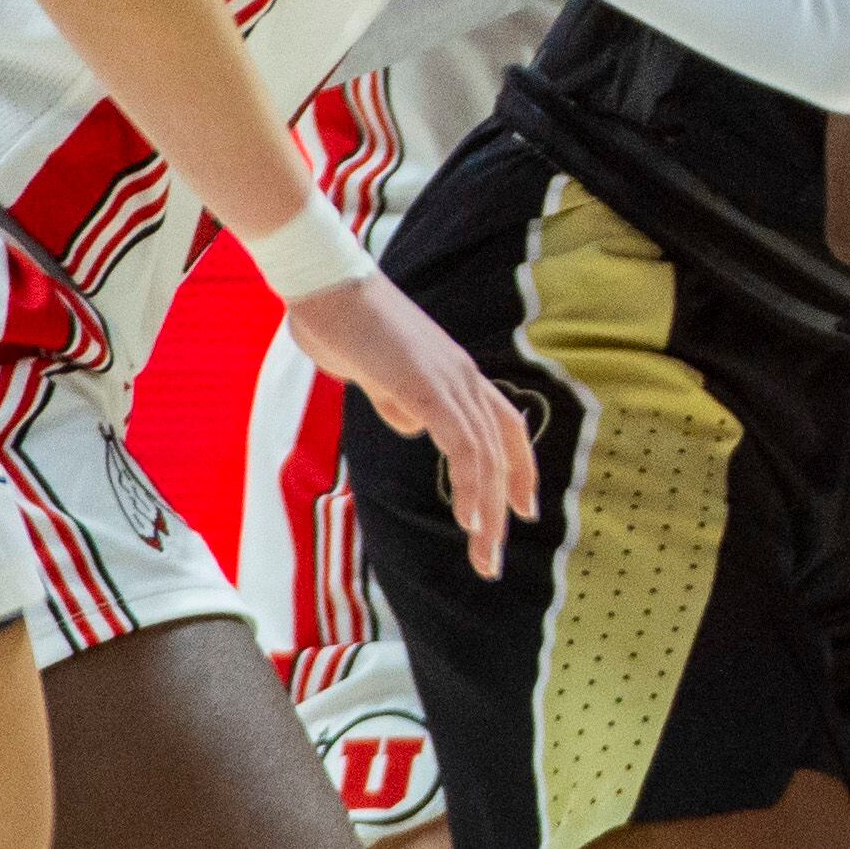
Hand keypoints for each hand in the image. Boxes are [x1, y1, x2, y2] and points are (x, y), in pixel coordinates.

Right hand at [287, 271, 536, 578]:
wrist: (326, 288)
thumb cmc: (347, 327)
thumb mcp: (379, 377)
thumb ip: (400, 402)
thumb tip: (416, 429)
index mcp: (457, 375)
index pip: (505, 427)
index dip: (518, 469)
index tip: (523, 510)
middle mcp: (465, 377)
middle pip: (501, 449)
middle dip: (502, 508)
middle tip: (492, 561)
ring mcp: (449, 378)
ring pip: (485, 452)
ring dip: (488, 509)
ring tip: (483, 555)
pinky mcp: (425, 384)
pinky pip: (459, 440)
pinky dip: (470, 480)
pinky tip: (469, 517)